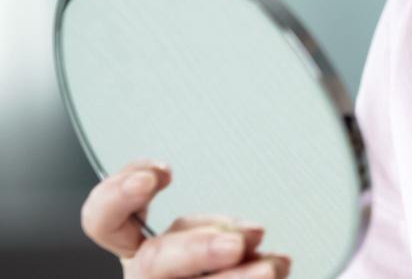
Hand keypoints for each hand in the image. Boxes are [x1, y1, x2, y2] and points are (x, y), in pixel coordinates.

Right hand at [80, 159, 291, 277]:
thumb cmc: (220, 268)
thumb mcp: (218, 242)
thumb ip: (223, 232)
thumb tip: (250, 235)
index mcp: (146, 252)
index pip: (105, 220)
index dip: (119, 195)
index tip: (162, 173)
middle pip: (152, 260)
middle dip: (196, 248)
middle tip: (235, 245)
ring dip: (233, 278)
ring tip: (268, 268)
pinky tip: (276, 273)